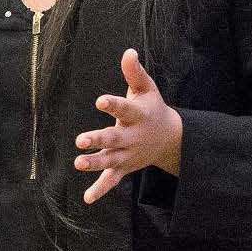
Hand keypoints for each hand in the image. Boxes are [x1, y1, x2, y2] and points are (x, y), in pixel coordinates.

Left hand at [76, 48, 183, 203]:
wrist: (172, 138)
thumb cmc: (152, 108)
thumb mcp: (147, 89)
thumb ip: (135, 73)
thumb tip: (128, 52)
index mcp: (138, 116)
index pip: (124, 109)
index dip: (113, 104)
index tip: (99, 101)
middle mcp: (133, 137)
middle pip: (114, 139)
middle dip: (99, 140)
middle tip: (80, 140)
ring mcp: (129, 154)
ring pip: (110, 160)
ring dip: (95, 163)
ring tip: (79, 163)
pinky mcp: (125, 167)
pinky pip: (112, 180)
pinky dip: (101, 189)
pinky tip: (87, 198)